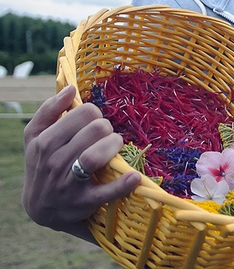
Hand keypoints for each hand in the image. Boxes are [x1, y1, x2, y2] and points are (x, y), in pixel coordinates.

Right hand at [22, 85, 140, 238]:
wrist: (41, 208)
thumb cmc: (43, 163)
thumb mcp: (36, 137)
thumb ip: (49, 110)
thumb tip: (69, 88)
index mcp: (44, 141)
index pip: (81, 114)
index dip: (95, 114)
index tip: (94, 122)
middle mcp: (53, 161)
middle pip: (94, 131)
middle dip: (107, 128)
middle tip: (107, 135)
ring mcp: (68, 184)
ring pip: (94, 156)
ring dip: (113, 145)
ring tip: (116, 145)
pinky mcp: (83, 202)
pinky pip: (105, 192)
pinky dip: (122, 184)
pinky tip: (134, 176)